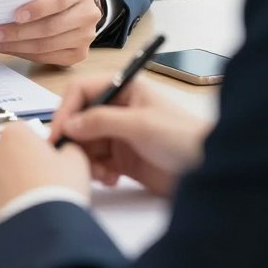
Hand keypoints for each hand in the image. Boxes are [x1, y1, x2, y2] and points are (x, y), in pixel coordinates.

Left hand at [0, 0, 100, 65]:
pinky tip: (10, 49)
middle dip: (18, 33)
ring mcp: (85, 37)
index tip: (15, 16)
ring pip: (47, 46)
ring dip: (18, 47)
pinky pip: (48, 58)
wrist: (77, 3)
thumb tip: (3, 7)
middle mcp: (88, 14)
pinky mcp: (79, 54)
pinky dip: (26, 54)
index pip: (59, 1)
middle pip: (51, 27)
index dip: (37, 9)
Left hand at [0, 121, 89, 226]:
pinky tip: (20, 214)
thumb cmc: (58, 190)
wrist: (40, 229)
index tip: (50, 162)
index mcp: (14, 134)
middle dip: (21, 165)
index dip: (39, 147)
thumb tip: (64, 150)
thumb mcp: (76, 161)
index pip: (25, 132)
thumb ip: (67, 148)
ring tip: (32, 203)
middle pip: (8, 153)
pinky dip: (2, 204)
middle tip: (42, 184)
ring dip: (11, 185)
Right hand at [52, 74, 210, 195]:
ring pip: (86, 143)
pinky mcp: (122, 159)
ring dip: (87, 159)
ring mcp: (119, 134)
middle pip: (80, 119)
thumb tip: (68, 124)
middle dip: (75, 139)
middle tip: (73, 159)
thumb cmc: (181, 137)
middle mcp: (117, 108)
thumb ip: (101, 121)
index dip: (66, 109)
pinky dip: (98, 171)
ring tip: (100, 173)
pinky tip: (111, 179)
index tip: (57, 132)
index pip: (82, 91)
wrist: (210, 172)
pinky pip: (97, 162)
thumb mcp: (140, 124)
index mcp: (123, 88)